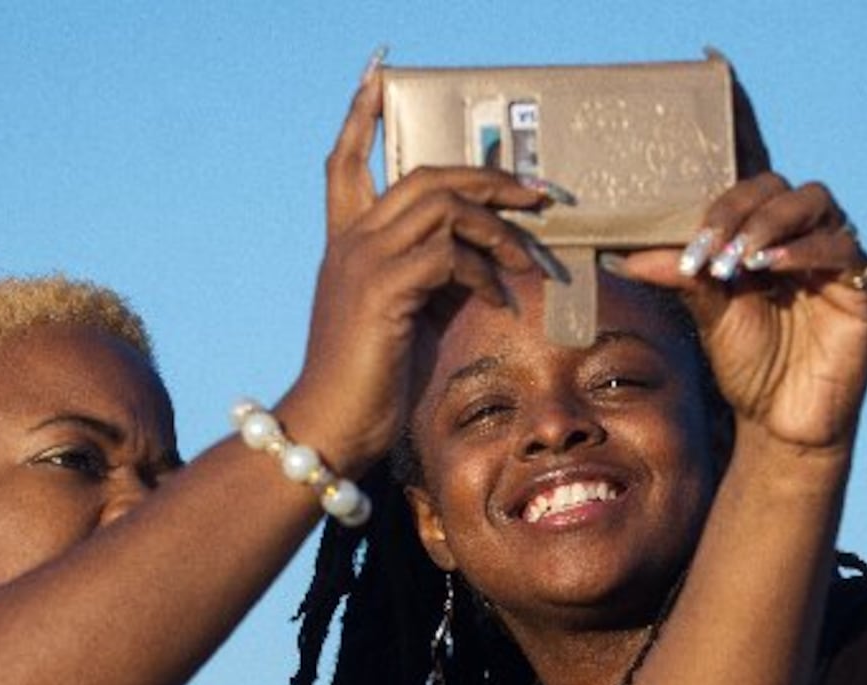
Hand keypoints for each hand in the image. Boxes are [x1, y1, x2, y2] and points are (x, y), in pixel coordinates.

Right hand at [279, 69, 552, 476]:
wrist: (331, 426)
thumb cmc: (368, 382)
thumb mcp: (404, 320)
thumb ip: (432, 283)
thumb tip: (481, 265)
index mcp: (346, 246)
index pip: (343, 163)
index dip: (358, 117)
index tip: (377, 77)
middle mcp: (350, 243)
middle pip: (423, 176)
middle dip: (487, 178)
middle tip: (535, 196)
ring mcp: (363, 262)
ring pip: (442, 207)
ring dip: (497, 228)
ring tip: (528, 259)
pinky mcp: (383, 289)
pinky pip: (449, 255)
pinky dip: (484, 274)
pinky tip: (498, 302)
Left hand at [613, 173, 866, 456]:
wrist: (780, 420)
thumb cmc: (747, 363)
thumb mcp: (710, 316)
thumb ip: (683, 280)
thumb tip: (627, 258)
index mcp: (762, 238)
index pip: (743, 195)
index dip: (714, 213)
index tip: (685, 251)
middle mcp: (800, 237)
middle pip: (779, 188)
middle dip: (739, 212)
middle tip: (709, 250)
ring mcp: (834, 257)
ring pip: (816, 203)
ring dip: (770, 223)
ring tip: (738, 259)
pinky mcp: (862, 287)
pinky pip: (844, 249)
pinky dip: (806, 250)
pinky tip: (772, 266)